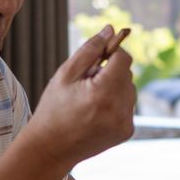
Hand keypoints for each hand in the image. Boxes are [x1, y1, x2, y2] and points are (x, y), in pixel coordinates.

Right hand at [29, 25, 136, 167]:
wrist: (50, 149)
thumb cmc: (54, 108)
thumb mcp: (66, 74)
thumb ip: (91, 49)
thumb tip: (111, 29)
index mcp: (103, 92)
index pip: (124, 59)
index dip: (113, 53)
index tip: (99, 57)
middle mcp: (119, 109)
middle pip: (127, 74)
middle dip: (111, 73)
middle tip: (86, 84)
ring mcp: (125, 122)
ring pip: (129, 90)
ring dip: (114, 88)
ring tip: (89, 100)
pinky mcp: (127, 131)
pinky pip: (128, 106)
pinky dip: (116, 104)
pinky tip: (96, 113)